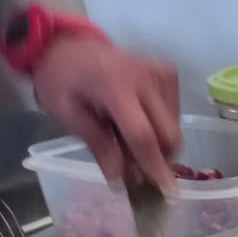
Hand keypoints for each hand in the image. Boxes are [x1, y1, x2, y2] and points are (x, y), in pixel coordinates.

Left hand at [33, 36, 179, 190]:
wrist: (70, 43)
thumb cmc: (62, 79)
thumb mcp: (68, 114)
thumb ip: (97, 145)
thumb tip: (120, 181)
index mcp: (115, 86)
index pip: (142, 135)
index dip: (154, 166)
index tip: (167, 193)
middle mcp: (146, 78)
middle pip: (167, 135)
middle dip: (157, 158)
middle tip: (133, 165)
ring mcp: (162, 74)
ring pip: (174, 128)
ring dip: (156, 142)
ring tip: (127, 134)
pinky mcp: (170, 74)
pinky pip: (175, 115)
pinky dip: (159, 126)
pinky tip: (137, 118)